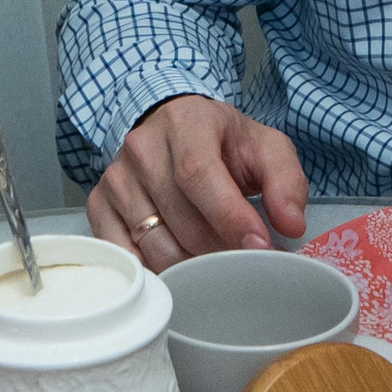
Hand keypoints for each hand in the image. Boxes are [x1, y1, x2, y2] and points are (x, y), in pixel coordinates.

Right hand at [87, 94, 308, 270]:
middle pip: (179, 217)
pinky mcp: (100, 204)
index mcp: (186, 121)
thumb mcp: (264, 147)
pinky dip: (153, 271)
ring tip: (214, 260)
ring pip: (152, 243)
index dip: (228, 216)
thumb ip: (286, 180)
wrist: (172, 125)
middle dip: (219, 249)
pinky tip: (178, 267)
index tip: (258, 246)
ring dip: (190, 264)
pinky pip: (123, 254)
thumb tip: (291, 224)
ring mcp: (117, 177)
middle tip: (244, 260)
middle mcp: (143, 146)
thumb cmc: (221, 141)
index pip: (199, 173)